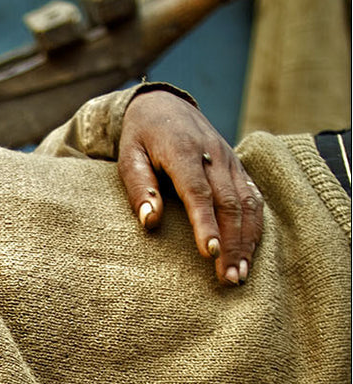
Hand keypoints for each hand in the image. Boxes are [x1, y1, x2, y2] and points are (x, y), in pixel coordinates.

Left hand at [118, 89, 262, 285]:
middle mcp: (213, 155)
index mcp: (184, 152)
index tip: (211, 254)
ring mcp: (230, 160)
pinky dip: (255, 227)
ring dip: (247, 241)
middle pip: (229, 203)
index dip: (206, 224)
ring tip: (241, 275)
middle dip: (232, 243)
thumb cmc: (141, 137)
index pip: (199, 192)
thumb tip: (149, 222)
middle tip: (229, 279)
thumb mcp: (129, 157)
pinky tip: (250, 253)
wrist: (164, 104)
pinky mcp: (237, 167)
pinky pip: (253, 197)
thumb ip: (140, 188)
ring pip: (247, 202)